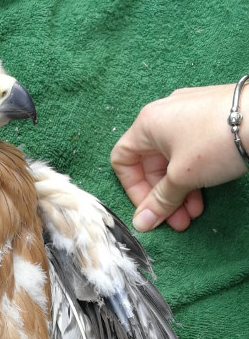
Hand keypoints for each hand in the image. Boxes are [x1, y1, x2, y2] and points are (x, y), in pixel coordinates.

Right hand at [111, 84, 247, 231]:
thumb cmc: (215, 141)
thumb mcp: (182, 177)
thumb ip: (159, 202)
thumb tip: (141, 223)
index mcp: (147, 124)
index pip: (123, 161)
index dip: (133, 189)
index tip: (150, 209)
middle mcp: (164, 116)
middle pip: (150, 164)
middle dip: (163, 197)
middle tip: (176, 220)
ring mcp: (188, 115)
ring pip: (172, 161)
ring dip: (179, 192)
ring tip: (194, 214)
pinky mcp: (208, 119)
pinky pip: (190, 152)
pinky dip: (193, 175)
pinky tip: (204, 195)